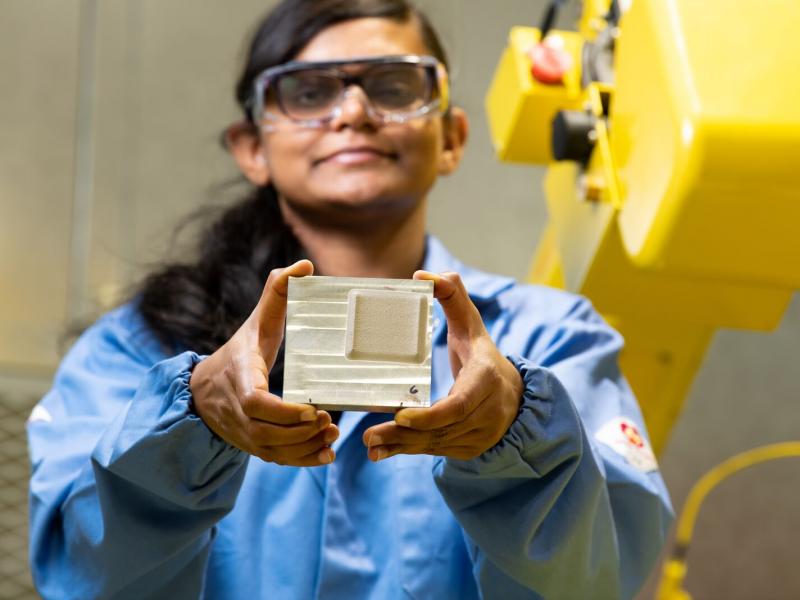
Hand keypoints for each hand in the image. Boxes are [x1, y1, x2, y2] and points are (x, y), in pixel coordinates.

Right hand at [190, 260, 338, 466]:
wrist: (203, 389)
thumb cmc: (239, 351)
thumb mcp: (256, 321)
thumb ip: (277, 292)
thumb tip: (304, 264)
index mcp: (240, 378)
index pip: (255, 402)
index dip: (284, 412)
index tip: (313, 409)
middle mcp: (237, 410)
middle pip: (266, 432)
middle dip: (300, 433)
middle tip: (330, 423)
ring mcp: (242, 431)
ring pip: (272, 451)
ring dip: (303, 449)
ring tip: (332, 437)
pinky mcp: (250, 445)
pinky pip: (274, 460)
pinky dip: (300, 462)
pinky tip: (325, 455)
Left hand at [363, 271, 523, 461]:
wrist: (515, 393)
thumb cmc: (482, 353)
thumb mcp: (471, 323)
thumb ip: (452, 295)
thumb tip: (424, 275)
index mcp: (487, 379)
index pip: (460, 404)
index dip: (431, 415)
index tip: (400, 416)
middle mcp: (488, 412)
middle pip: (442, 429)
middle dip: (404, 435)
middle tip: (368, 436)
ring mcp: (482, 434)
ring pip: (436, 444)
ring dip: (401, 447)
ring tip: (369, 444)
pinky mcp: (471, 449)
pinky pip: (438, 453)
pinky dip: (409, 452)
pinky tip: (382, 452)